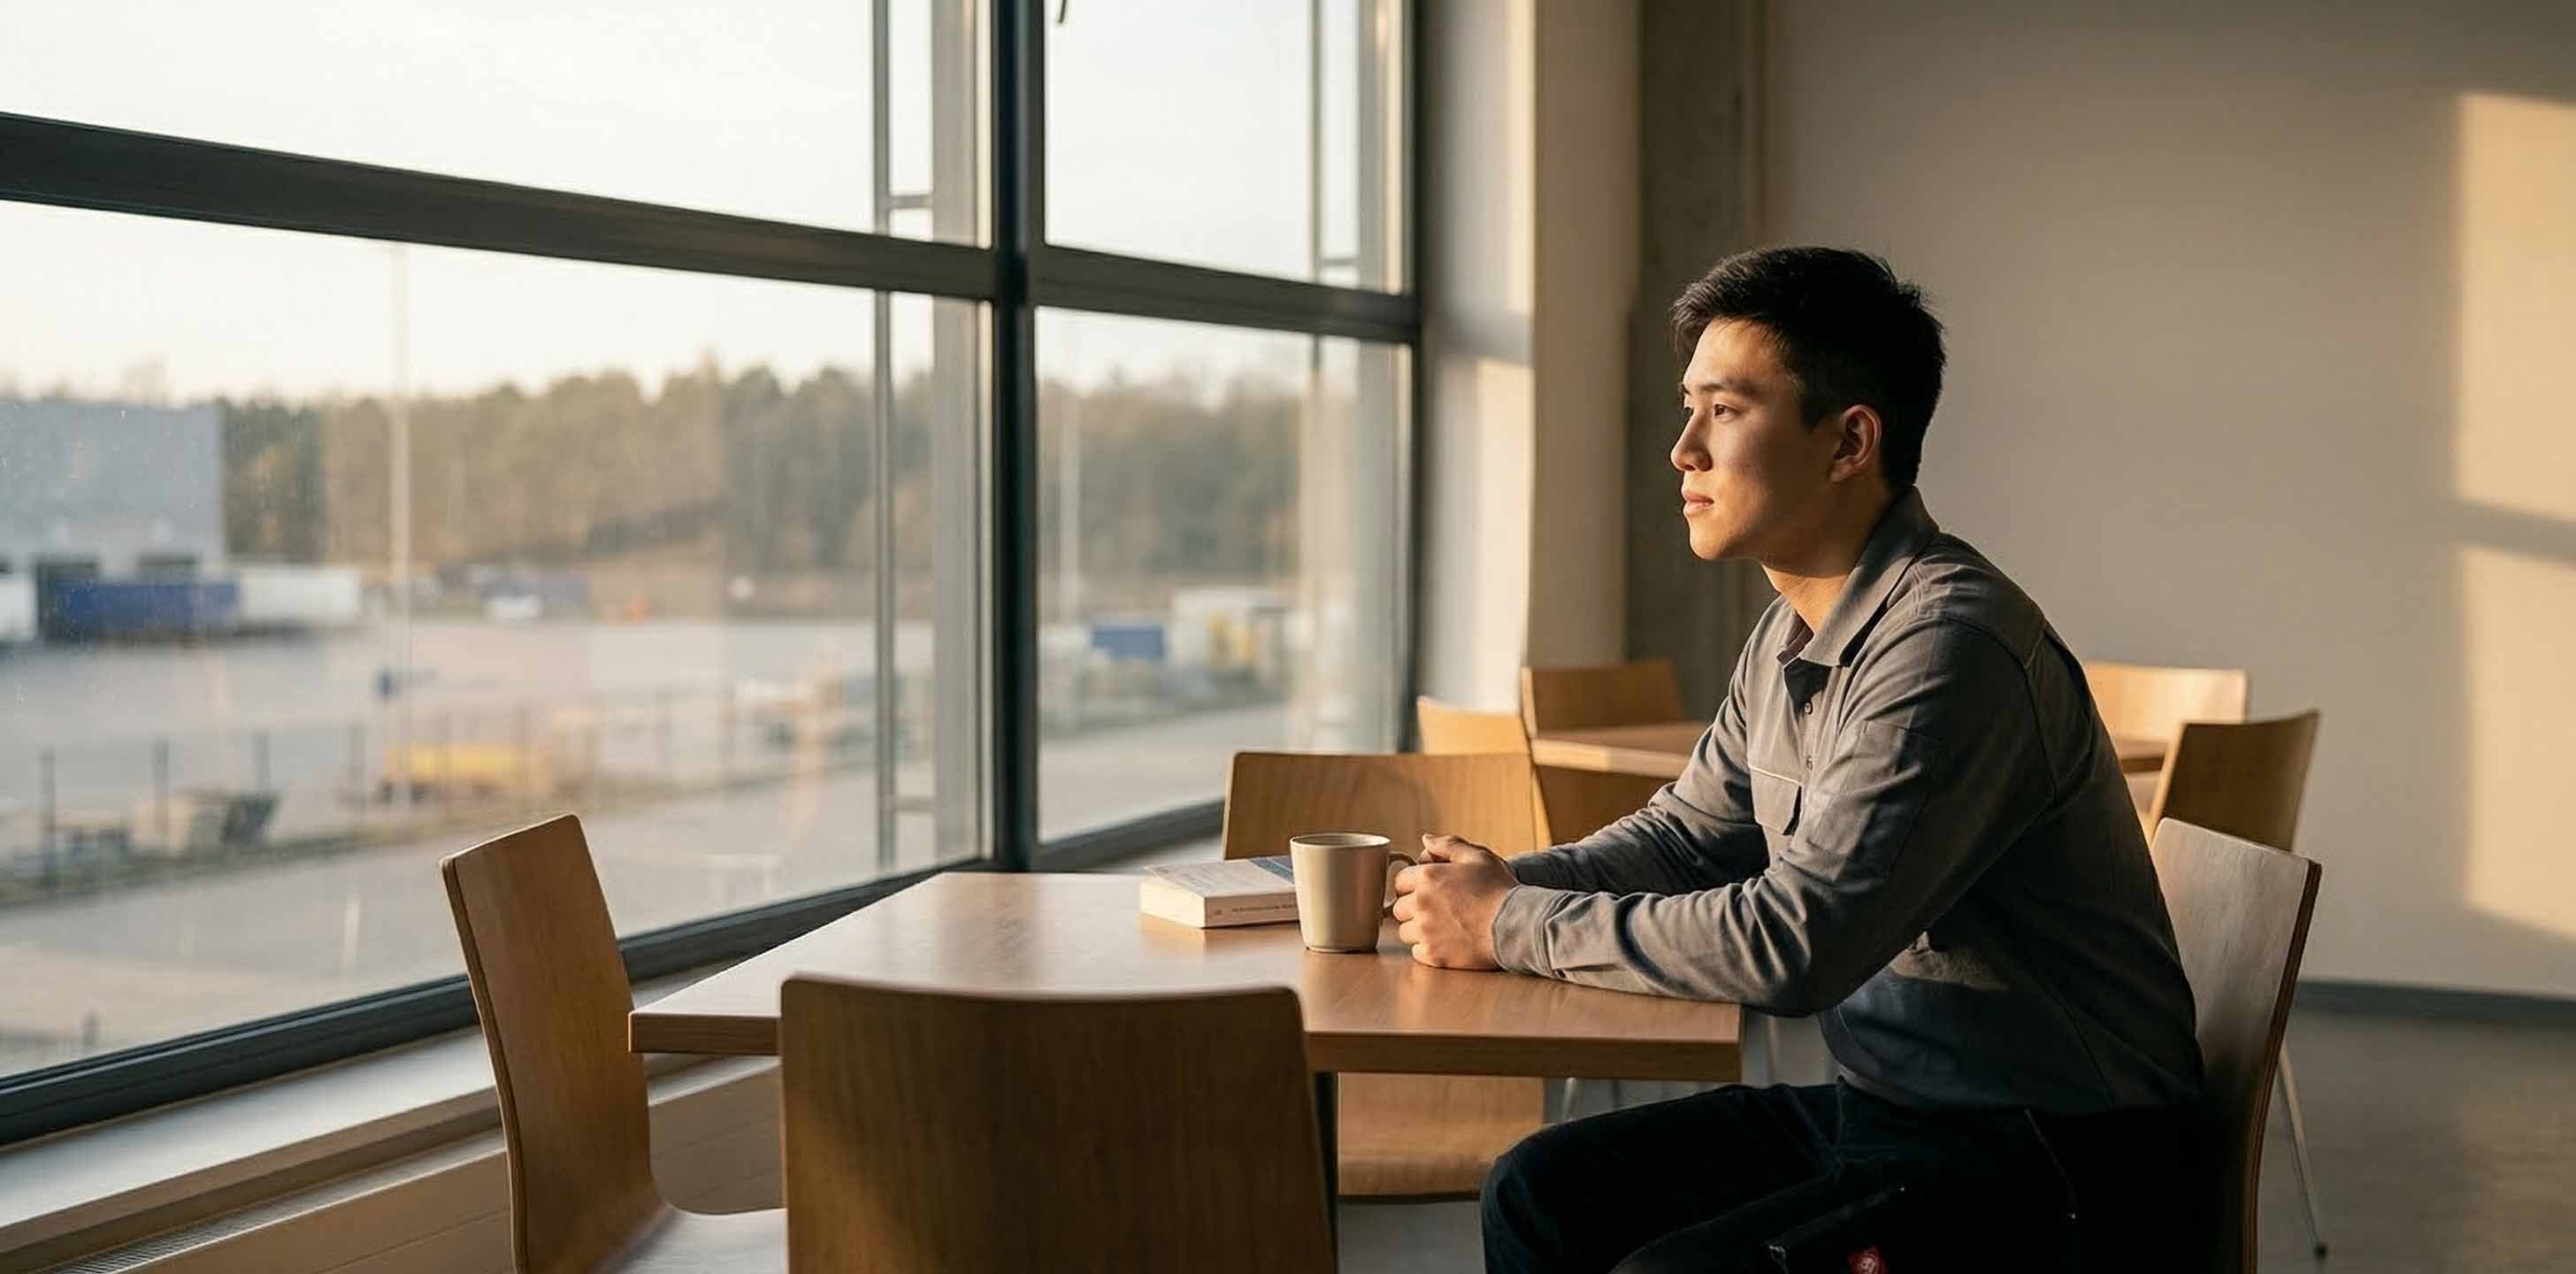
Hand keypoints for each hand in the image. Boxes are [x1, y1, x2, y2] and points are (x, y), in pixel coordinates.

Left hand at [1390, 833, 1515, 968]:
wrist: (1516, 924)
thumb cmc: (1499, 888)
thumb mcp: (1477, 856)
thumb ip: (1448, 845)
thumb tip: (1425, 839)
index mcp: (1427, 878)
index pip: (1399, 881)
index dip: (1412, 885)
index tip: (1427, 891)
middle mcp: (1420, 904)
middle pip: (1399, 908)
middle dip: (1413, 908)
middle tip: (1437, 909)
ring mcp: (1426, 932)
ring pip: (1405, 932)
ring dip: (1418, 929)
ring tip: (1443, 926)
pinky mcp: (1434, 955)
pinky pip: (1417, 952)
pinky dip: (1428, 948)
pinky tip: (1447, 941)